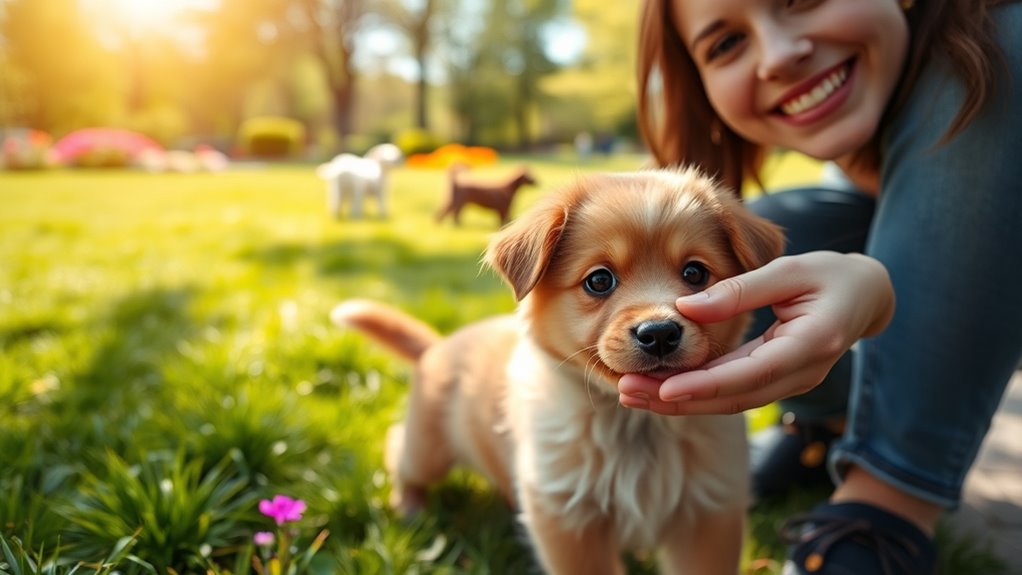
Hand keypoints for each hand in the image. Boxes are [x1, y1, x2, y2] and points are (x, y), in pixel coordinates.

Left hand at [618, 251, 893, 414]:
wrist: (867, 296)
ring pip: (729, 401)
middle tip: (627, 394)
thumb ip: (738, 290)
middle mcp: (801, 373)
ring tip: (631, 394)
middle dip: (677, 400)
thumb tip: (684, 307)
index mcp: (810, 344)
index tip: (662, 389)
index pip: (749, 374)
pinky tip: (659, 388)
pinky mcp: (776, 380)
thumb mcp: (789, 270)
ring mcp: (790, 382)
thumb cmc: (830, 275)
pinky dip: (696, 392)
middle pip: (732, 397)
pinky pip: (732, 392)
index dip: (703, 385)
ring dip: (679, 401)